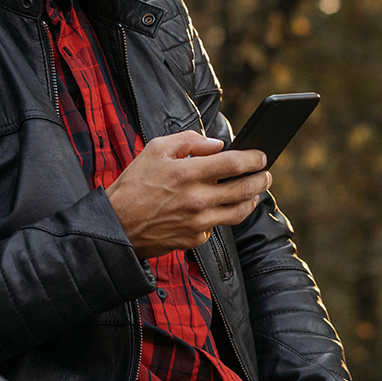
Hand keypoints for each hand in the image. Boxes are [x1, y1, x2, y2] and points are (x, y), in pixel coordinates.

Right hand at [105, 131, 269, 259]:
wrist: (115, 225)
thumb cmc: (133, 185)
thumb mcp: (154, 150)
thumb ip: (188, 141)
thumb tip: (216, 144)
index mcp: (188, 173)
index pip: (234, 164)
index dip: (253, 158)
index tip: (260, 156)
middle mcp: (197, 199)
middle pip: (245, 190)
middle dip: (262, 180)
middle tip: (266, 174)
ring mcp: (198, 222)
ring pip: (238, 212)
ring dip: (251, 200)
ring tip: (253, 193)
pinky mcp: (194, 239)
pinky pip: (216, 227)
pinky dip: (219, 216)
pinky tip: (215, 208)